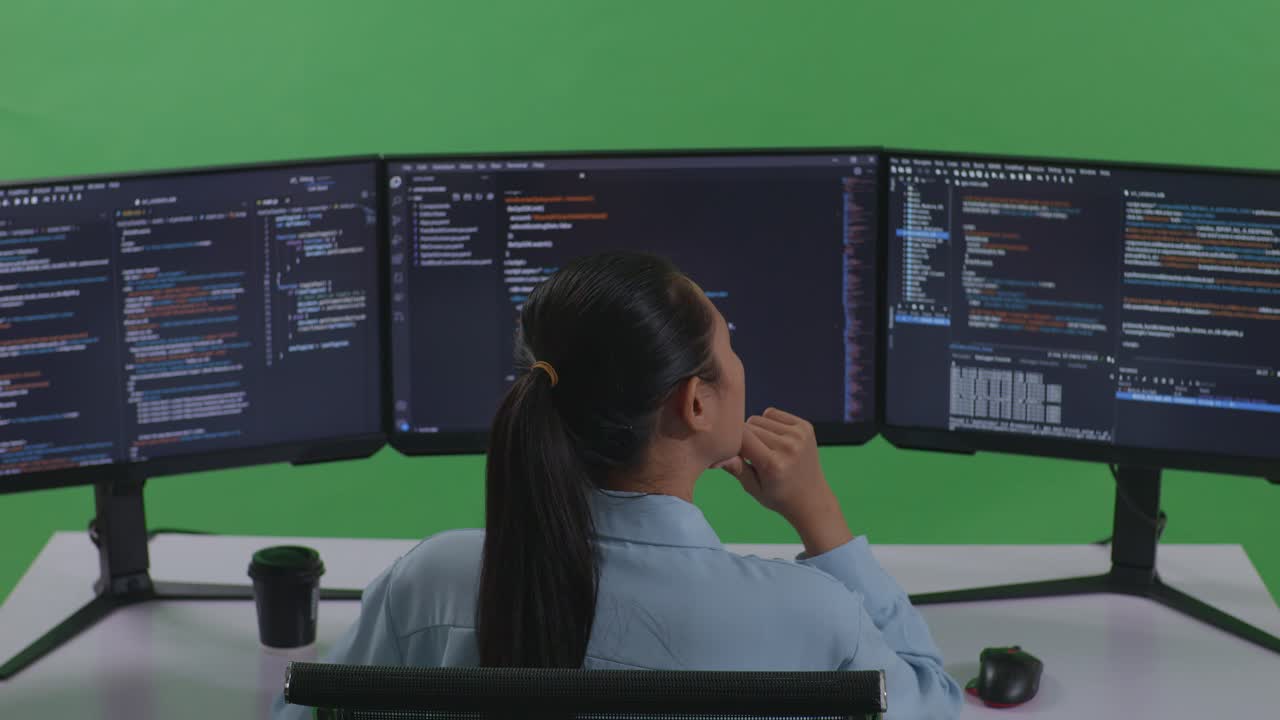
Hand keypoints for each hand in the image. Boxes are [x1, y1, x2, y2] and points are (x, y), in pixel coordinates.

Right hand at [714, 408, 852, 555]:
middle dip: (744, 438)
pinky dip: (769, 423)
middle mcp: (788, 447)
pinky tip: (775, 439)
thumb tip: (717, 457)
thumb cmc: (779, 497)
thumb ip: (736, 469)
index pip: (741, 437)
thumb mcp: (753, 489)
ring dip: (756, 430)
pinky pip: (773, 414)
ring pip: (760, 418)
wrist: (812, 498)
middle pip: (749, 426)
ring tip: (765, 448)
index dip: (734, 443)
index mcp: (773, 464)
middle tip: (751, 455)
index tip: (735, 453)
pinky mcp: (805, 426)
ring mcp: (799, 434)